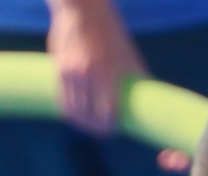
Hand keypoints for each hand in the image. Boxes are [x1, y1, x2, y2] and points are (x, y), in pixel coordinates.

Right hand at [48, 0, 143, 135]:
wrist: (82, 9)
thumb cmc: (109, 30)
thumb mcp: (127, 52)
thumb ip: (135, 76)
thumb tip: (147, 98)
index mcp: (110, 71)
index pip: (108, 114)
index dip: (109, 127)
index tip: (112, 131)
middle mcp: (89, 74)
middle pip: (88, 117)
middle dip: (94, 128)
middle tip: (101, 131)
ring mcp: (72, 73)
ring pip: (73, 112)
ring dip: (80, 122)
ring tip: (88, 124)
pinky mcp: (59, 70)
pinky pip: (63, 100)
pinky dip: (70, 110)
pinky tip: (76, 112)